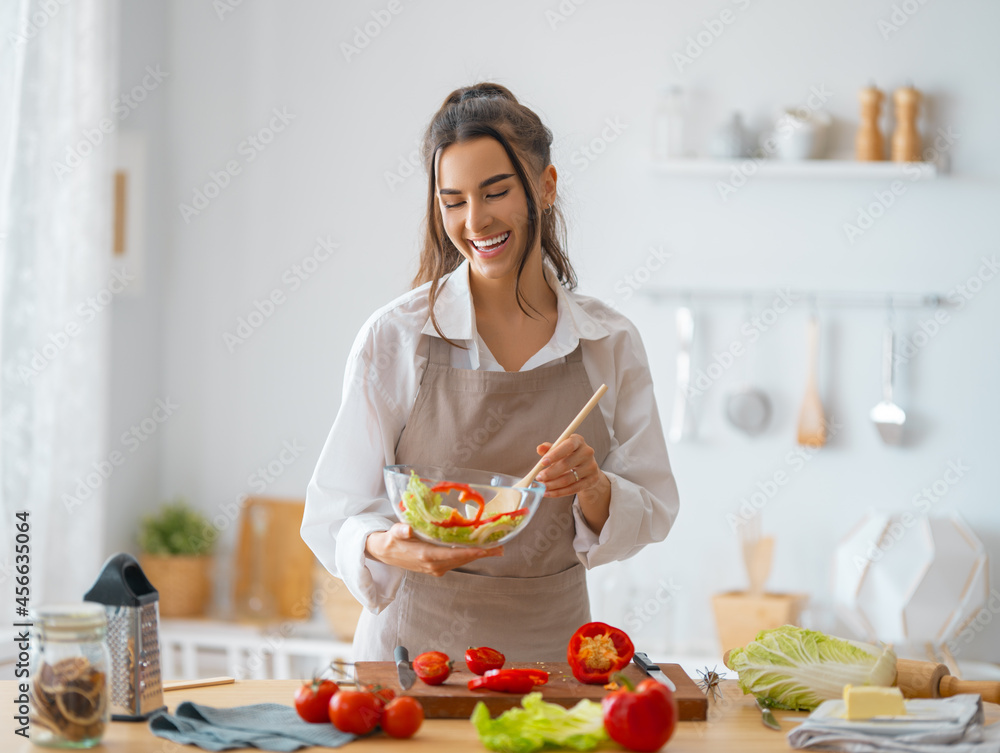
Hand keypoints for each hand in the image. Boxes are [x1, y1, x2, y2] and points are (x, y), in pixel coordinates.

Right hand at [365, 523, 501, 576]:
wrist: (384, 553)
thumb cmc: (390, 540)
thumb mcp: (392, 534)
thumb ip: (400, 531)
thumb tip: (407, 528)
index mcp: (425, 556)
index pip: (451, 555)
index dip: (469, 552)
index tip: (484, 549)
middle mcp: (433, 565)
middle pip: (462, 559)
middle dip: (481, 554)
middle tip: (500, 548)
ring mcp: (435, 568)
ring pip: (461, 562)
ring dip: (478, 556)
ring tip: (496, 550)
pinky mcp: (436, 567)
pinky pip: (456, 562)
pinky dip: (468, 556)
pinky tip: (479, 550)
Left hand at [534, 433, 608, 504]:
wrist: (586, 468)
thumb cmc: (568, 456)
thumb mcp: (559, 449)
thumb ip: (549, 448)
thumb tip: (539, 448)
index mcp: (578, 441)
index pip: (568, 446)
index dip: (555, 454)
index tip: (542, 462)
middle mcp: (587, 452)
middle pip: (567, 464)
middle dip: (550, 473)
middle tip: (538, 478)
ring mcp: (591, 467)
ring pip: (569, 479)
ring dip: (552, 484)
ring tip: (542, 486)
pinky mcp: (592, 480)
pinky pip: (573, 489)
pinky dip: (558, 492)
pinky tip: (548, 493)